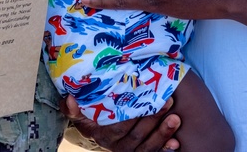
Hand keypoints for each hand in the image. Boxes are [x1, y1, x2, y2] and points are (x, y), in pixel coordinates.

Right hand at [61, 95, 179, 150]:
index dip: (132, 116)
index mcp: (102, 135)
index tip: (145, 99)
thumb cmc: (92, 116)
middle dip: (153, 120)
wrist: (100, 127)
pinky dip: (166, 149)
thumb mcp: (81, 113)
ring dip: (162, 134)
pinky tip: (177, 142)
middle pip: (136, 137)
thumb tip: (70, 99)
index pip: (118, 128)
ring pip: (147, 147)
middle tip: (168, 102)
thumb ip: (73, 108)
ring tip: (175, 118)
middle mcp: (116, 147)